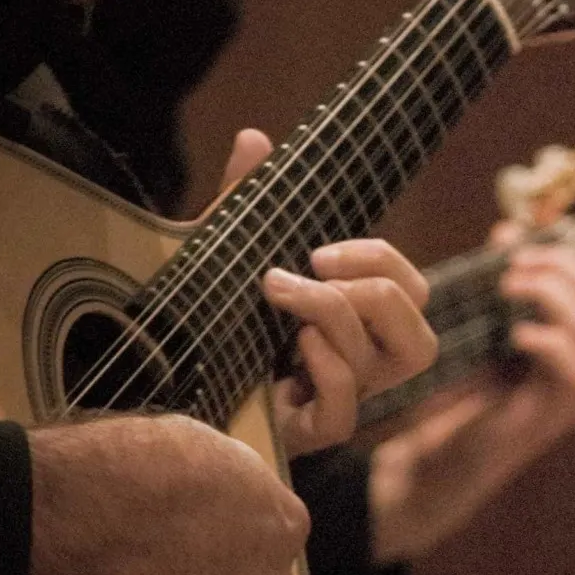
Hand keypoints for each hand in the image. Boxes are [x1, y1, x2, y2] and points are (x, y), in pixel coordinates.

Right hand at [26, 413, 309, 574]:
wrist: (122, 507)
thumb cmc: (170, 462)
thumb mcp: (215, 449)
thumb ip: (231, 483)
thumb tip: (221, 488)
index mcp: (286, 525)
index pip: (270, 531)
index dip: (232, 525)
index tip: (201, 518)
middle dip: (217, 569)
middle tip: (172, 549)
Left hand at [216, 129, 439, 455]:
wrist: (153, 384)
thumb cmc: (199, 317)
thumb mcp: (220, 252)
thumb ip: (243, 200)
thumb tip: (254, 138)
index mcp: (353, 327)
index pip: (412, 294)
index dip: (382, 261)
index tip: (318, 249)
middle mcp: (356, 370)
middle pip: (421, 339)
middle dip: (376, 290)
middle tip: (312, 266)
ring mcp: (335, 405)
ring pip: (385, 366)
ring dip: (338, 314)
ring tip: (279, 294)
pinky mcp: (304, 436)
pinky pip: (345, 412)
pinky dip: (328, 369)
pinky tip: (289, 348)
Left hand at [368, 229, 574, 562]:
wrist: (424, 466)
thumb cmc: (447, 398)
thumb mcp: (475, 329)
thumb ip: (498, 284)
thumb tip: (509, 229)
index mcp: (570, 348)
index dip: (573, 260)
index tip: (515, 248)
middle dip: (573, 272)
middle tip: (516, 271)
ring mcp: (570, 396)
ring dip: (558, 296)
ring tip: (508, 293)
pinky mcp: (550, 417)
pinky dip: (550, 340)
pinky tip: (513, 337)